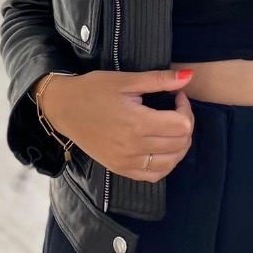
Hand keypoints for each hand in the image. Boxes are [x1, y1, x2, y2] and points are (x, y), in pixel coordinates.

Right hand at [37, 69, 194, 181]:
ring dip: (179, 145)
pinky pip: (153, 175)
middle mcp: (134, 148)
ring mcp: (126, 162)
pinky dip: (165, 163)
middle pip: (180, 144)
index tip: (176, 95)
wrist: (64, 108)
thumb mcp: (126, 80)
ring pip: (171, 162)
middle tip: (175, 108)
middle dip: (185, 123)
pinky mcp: (120, 169)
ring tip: (171, 126)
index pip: (181, 125)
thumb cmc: (94, 90)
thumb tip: (189, 76)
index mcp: (137, 123)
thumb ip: (159, 79)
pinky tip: (162, 147)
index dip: (185, 108)